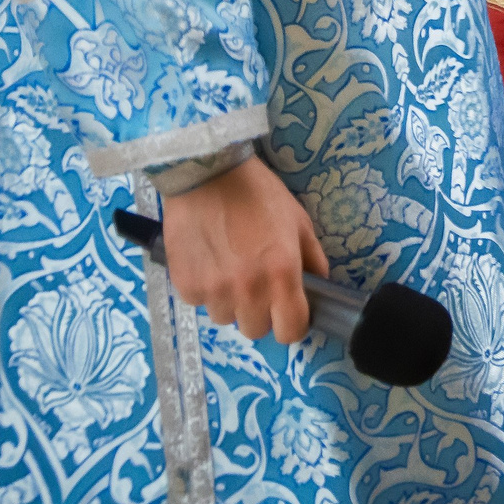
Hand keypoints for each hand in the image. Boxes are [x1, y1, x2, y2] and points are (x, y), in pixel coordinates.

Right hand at [159, 155, 330, 343]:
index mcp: (282, 274)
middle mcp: (248, 289)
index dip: (292, 325)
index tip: (288, 312)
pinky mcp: (184, 285)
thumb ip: (312, 258)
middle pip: (256, 330)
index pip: (290, 331)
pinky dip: (204, 289)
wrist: (206, 173)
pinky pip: (199, 302)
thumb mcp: (298, 221)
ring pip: (225, 317)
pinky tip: (207, 260)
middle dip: (259, 312)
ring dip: (230, 301)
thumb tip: (319, 286)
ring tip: (228, 267)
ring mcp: (213, 290)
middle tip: (257, 284)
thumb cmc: (258, 194)